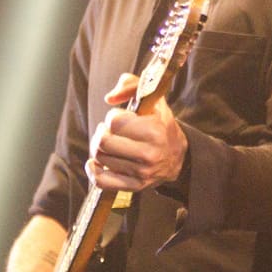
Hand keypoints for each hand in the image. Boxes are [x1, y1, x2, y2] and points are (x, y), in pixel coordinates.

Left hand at [86, 72, 187, 192]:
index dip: (113, 116)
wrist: (178, 156)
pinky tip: (97, 162)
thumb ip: (131, 85)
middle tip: (110, 131)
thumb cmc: (160, 124)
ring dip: (99, 148)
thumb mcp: (153, 99)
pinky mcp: (134, 186)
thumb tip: (109, 97)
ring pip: (100, 158)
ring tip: (109, 144)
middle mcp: (148, 154)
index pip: (114, 121)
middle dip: (102, 132)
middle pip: (103, 141)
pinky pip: (102, 181)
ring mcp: (141, 172)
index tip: (121, 118)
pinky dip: (93, 171)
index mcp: (154, 131)